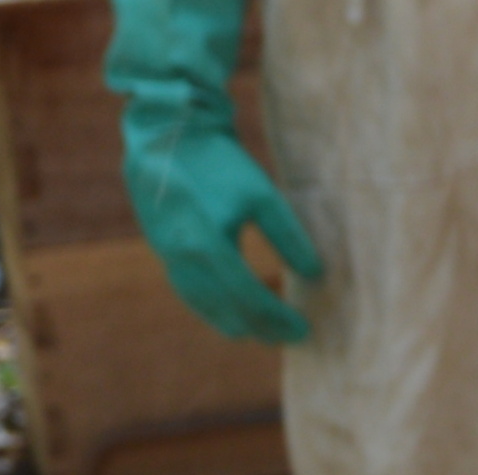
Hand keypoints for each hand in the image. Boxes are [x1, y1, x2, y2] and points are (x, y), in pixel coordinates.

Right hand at [107, 0, 313, 345]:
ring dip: (236, 323)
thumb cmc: (218, 161)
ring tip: (265, 331)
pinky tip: (233, 311)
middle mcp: (183, 260)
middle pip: (227, 313)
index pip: (250, 300)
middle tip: (289, 336)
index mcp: (208, 246)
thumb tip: (315, 274)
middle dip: (260, 328)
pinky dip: (215, 308)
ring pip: (205, 308)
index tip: (304, 329)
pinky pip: (191, 293)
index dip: (278, 319)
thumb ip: (287, 236)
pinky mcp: (163, 251)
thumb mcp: (260, 194)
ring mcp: (168, 258)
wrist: (164, 135)